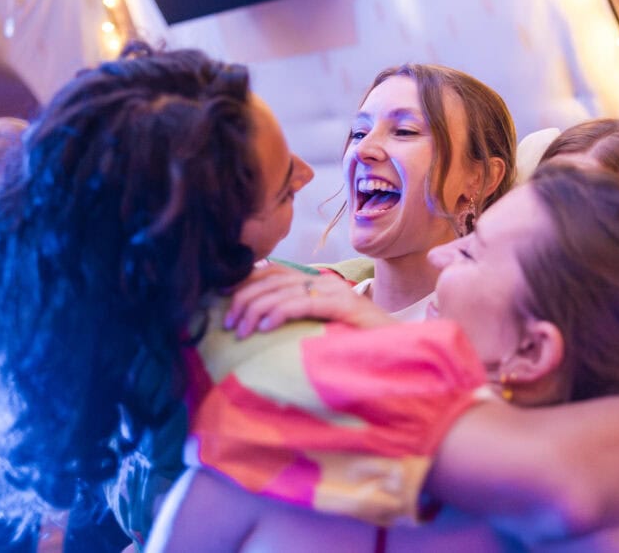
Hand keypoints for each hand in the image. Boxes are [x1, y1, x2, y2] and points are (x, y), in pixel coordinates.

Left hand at [224, 266, 392, 337]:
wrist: (397, 347)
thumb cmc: (356, 342)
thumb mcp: (318, 327)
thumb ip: (296, 317)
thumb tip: (258, 323)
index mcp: (316, 282)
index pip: (272, 271)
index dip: (244, 280)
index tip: (221, 296)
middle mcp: (324, 281)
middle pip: (272, 281)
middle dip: (244, 300)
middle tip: (229, 324)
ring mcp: (335, 292)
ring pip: (284, 292)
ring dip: (256, 310)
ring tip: (241, 331)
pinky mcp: (344, 307)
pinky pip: (305, 305)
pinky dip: (281, 314)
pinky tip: (266, 328)